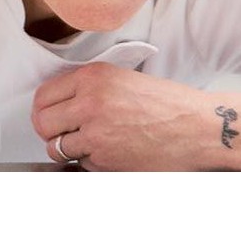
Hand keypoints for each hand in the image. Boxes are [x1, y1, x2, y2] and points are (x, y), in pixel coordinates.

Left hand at [31, 62, 216, 170]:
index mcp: (93, 77)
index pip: (43, 95)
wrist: (198, 127)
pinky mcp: (105, 159)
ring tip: (84, 144)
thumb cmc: (167, 103)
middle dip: (48, 130)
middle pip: (42, 122)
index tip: (47, 114)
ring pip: (56, 147)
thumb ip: (88, 87)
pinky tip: (108, 151)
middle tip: (60, 133)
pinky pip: (80, 163)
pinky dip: (88, 161)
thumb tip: (58, 101)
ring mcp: (96, 133)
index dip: (43, 108)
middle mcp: (90, 103)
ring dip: (65, 149)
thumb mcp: (122, 78)